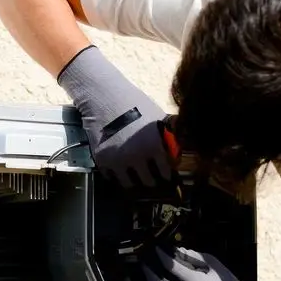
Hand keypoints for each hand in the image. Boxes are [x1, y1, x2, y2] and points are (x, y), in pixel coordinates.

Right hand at [56, 45, 173, 189]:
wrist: (103, 96)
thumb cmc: (134, 102)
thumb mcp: (157, 117)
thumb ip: (168, 135)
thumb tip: (178, 150)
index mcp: (155, 146)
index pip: (166, 172)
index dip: (167, 174)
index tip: (166, 175)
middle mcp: (137, 157)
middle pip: (149, 182)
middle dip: (152, 179)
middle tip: (150, 176)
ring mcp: (118, 160)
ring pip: (129, 184)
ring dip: (134, 180)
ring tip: (135, 175)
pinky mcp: (102, 160)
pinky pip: (111, 176)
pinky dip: (116, 174)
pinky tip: (119, 166)